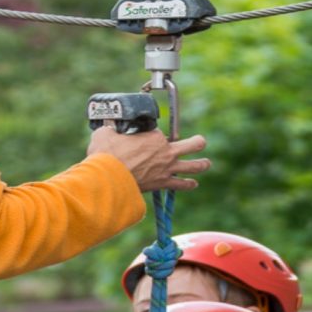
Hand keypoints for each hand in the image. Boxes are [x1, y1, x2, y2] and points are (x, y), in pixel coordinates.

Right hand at [87, 126, 208, 191]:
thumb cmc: (106, 154)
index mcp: (154, 136)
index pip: (161, 134)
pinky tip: (193, 184)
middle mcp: (166, 151)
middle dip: (197, 143)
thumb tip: (106, 128)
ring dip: (201, 164)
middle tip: (200, 142)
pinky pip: (181, 184)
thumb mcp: (105, 133)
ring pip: (194, 165)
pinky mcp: (163, 183)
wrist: (109, 177)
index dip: (153, 135)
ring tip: (206, 163)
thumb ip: (109, 129)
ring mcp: (167, 168)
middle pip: (192, 144)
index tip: (144, 138)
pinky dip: (188, 184)